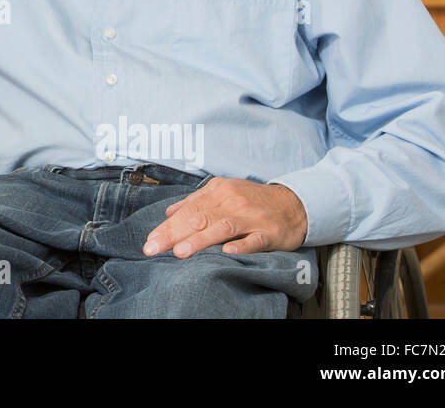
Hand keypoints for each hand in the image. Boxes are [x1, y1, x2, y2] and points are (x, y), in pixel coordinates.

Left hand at [143, 178, 307, 257]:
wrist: (294, 203)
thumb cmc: (253, 200)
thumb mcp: (223, 193)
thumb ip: (196, 201)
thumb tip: (169, 213)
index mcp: (218, 192)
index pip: (187, 210)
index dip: (167, 227)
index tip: (150, 241)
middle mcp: (232, 202)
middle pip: (199, 218)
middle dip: (173, 234)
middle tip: (154, 248)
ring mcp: (250, 217)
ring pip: (222, 227)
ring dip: (200, 240)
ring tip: (180, 251)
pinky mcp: (269, 232)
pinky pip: (254, 240)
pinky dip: (240, 245)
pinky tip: (227, 252)